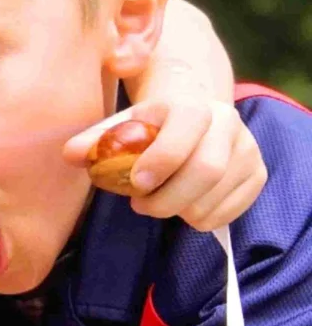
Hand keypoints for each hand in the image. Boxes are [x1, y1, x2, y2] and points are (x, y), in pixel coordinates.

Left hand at [64, 101, 264, 231]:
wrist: (187, 119)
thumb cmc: (146, 128)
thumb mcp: (118, 128)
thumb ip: (95, 141)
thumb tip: (70, 154)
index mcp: (191, 105)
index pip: (186, 128)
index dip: (162, 160)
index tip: (136, 184)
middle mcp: (227, 122)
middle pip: (207, 171)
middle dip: (166, 198)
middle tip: (140, 205)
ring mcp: (247, 149)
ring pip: (214, 198)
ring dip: (178, 211)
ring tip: (159, 202)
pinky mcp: (256, 174)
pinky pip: (227, 213)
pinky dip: (199, 219)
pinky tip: (183, 206)